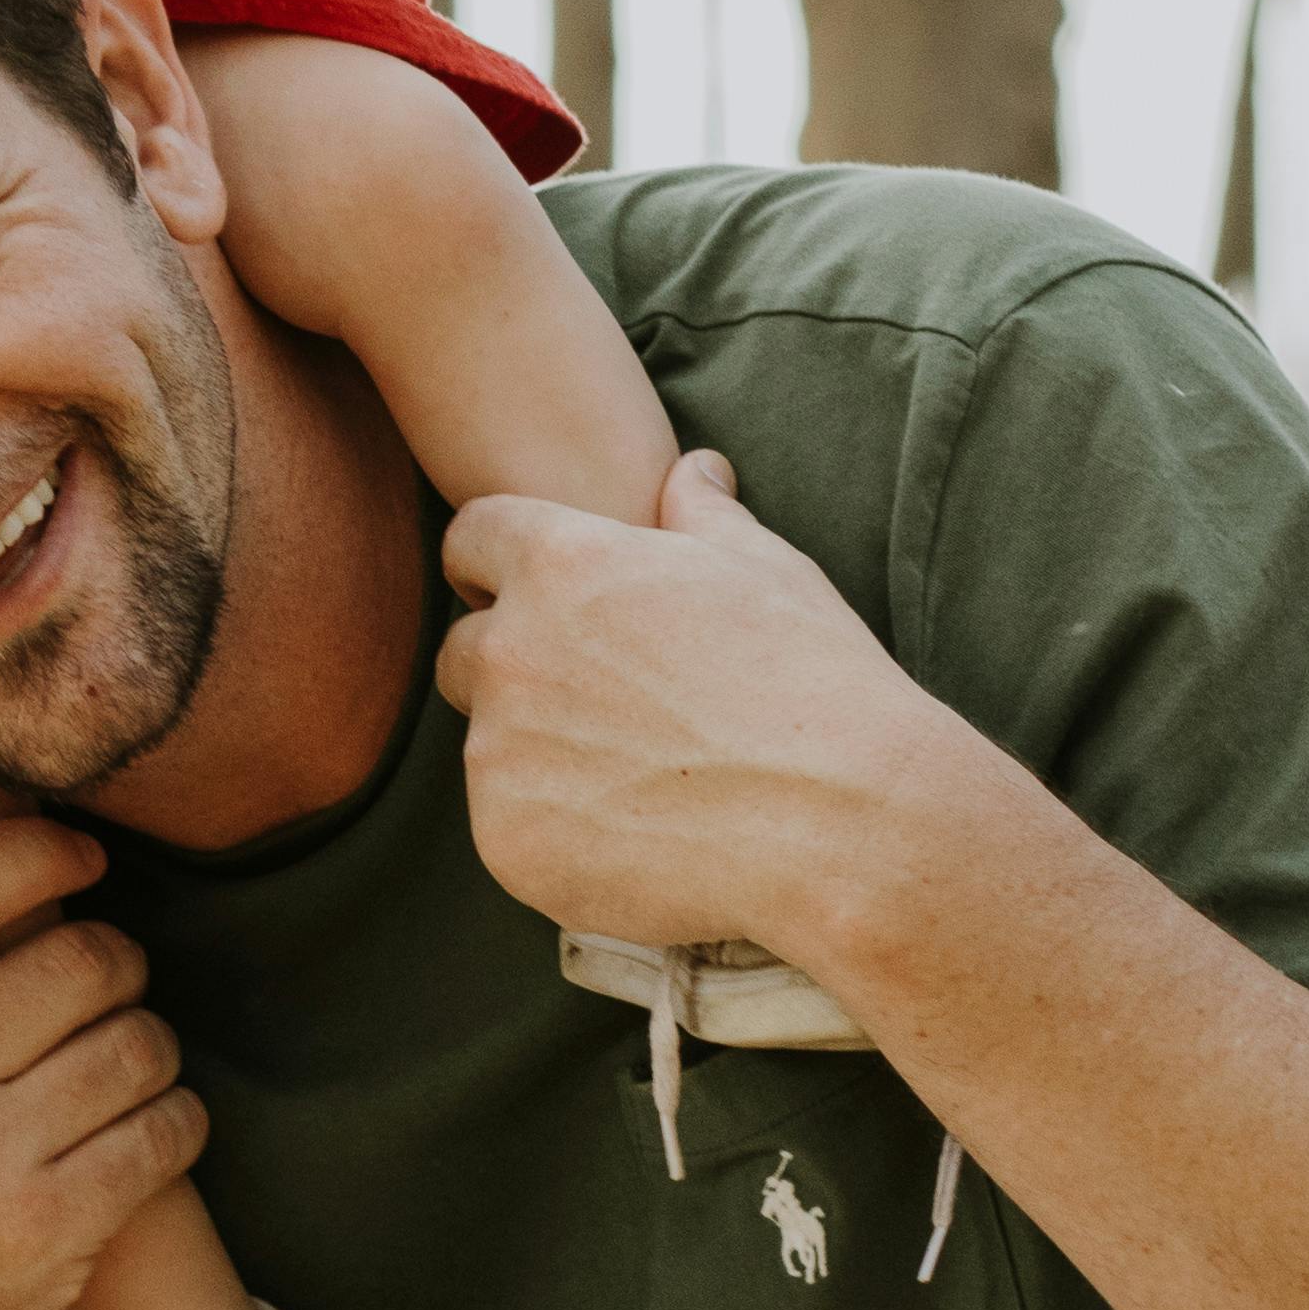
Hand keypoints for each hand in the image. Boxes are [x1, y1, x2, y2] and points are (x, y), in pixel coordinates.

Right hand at [0, 820, 204, 1309]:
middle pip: (77, 964)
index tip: (85, 856)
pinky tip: (159, 1126)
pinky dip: (179, 1121)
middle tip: (118, 988)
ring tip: (135, 1065)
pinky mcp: (46, 1227)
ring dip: (156, 1048)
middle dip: (121, 968)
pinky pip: (162, 1134)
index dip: (37, 853)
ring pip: (134, 1046)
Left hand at [435, 448, 960, 972]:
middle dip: (514, 669)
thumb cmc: (814, 682)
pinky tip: (638, 838)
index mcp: (560, 565)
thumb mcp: (765, 570)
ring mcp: (498, 753)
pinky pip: (509, 825)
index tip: (535, 597)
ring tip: (641, 781)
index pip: (470, 540)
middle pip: (464, 651)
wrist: (844, 827)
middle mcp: (510, 652)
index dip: (499, 565)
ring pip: (488, 746)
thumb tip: (695, 468)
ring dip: (537, 756)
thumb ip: (701, 513)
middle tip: (602, 707)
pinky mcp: (507, 841)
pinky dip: (556, 832)